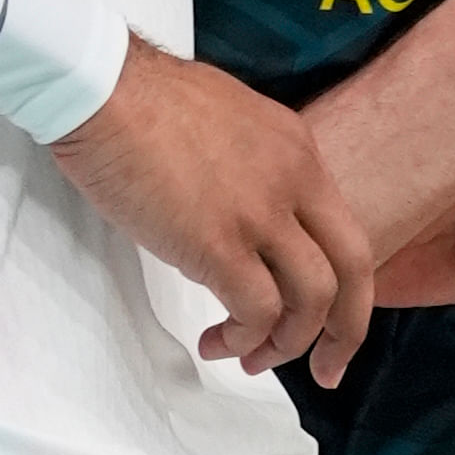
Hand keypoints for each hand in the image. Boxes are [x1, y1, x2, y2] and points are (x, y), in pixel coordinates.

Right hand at [52, 35, 373, 387]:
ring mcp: (261, 213)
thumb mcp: (228, 122)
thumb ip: (254, 168)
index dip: (343, 283)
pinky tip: (217, 341)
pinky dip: (243, 339)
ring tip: (251, 357)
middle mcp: (293, 179)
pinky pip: (256, 312)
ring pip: (311, 301)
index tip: (328, 317)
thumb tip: (243, 215)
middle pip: (353, 268)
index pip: (343, 228)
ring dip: (285, 343)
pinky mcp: (219, 244)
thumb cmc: (140, 100)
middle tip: (325, 367)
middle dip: (346, 329)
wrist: (101, 88)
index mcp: (297, 149)